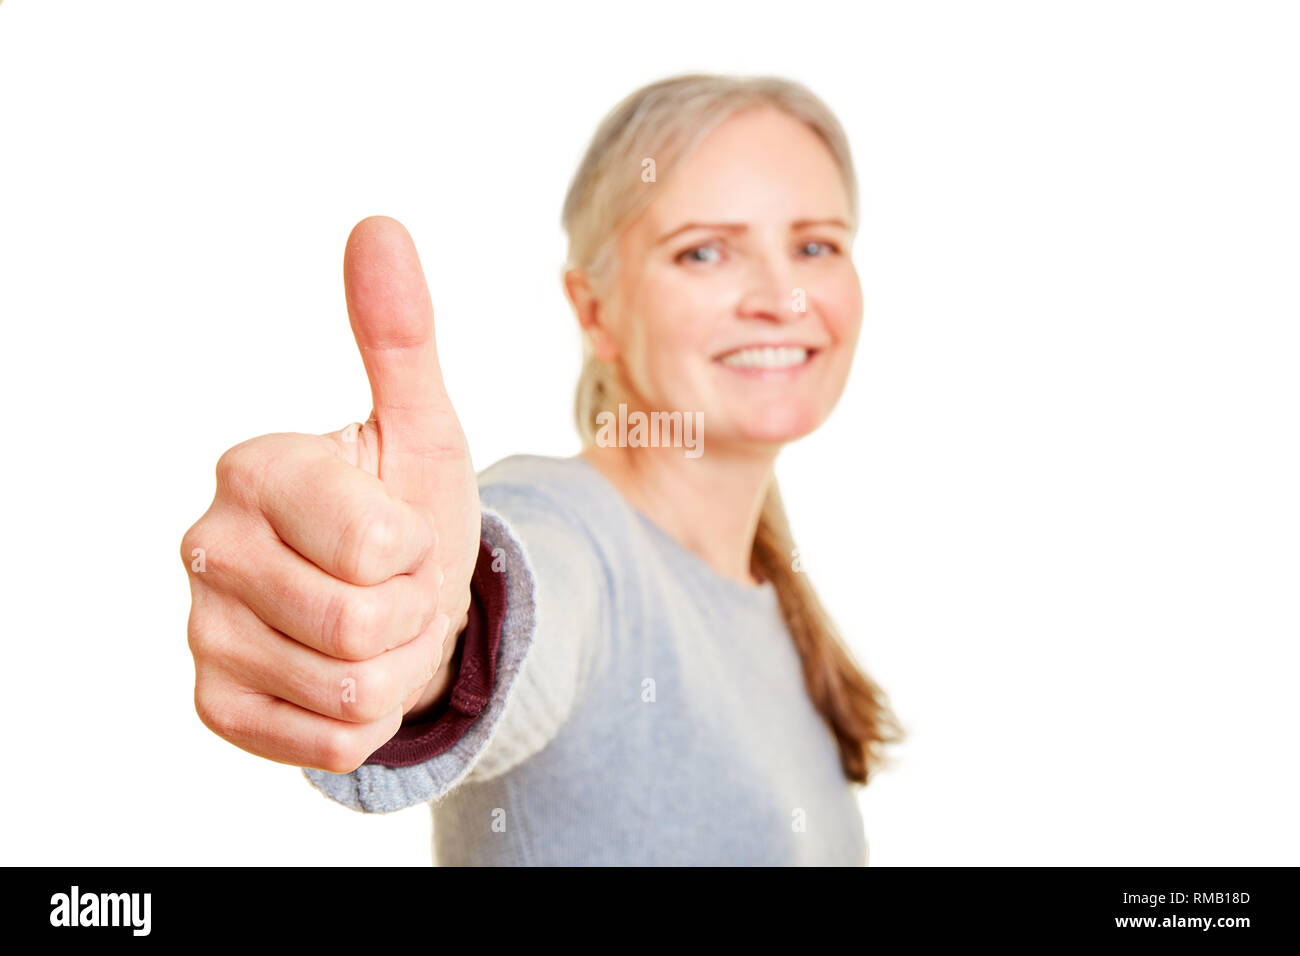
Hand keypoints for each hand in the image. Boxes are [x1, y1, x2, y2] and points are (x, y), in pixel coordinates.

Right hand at [180, 216, 480, 773]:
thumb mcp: (422, 429)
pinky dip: (368, 719)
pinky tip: (351, 673)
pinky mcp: (214, 705)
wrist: (393, 598)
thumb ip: (400, 338)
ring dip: (397, 667)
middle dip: (411, 613)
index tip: (403, 530)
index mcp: (254, 468)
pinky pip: (326, 743)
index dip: (419, 550)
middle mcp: (206, 545)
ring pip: (349, 692)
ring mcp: (201, 631)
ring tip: (379, 627)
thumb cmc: (407, 507)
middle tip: (396, 587)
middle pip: (358, 625)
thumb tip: (379, 226)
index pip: (372, 546)